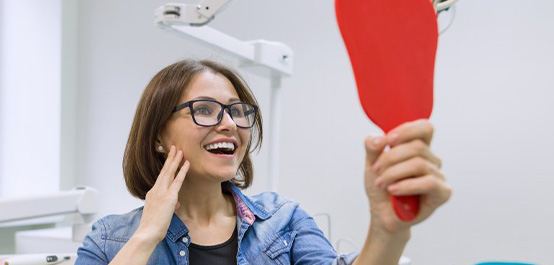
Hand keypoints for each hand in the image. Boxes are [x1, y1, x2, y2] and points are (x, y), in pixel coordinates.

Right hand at [134, 145, 189, 243]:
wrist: (147, 232)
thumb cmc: (152, 226)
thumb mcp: (160, 213)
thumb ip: (168, 205)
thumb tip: (176, 203)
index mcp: (152, 193)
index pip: (161, 177)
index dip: (166, 166)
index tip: (169, 158)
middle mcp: (155, 190)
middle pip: (164, 171)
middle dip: (170, 158)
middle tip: (174, 148)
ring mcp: (161, 192)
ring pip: (169, 172)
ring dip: (175, 160)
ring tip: (180, 151)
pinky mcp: (169, 197)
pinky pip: (177, 181)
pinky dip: (182, 171)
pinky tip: (187, 163)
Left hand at [364, 119, 451, 233]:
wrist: (382, 214)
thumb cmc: (381, 188)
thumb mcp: (372, 165)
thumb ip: (372, 149)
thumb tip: (377, 139)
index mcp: (418, 148)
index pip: (425, 128)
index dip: (407, 130)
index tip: (388, 140)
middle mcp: (431, 160)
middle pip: (417, 146)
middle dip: (390, 158)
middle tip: (376, 170)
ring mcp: (438, 176)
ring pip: (419, 164)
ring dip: (394, 173)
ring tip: (381, 183)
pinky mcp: (442, 193)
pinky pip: (428, 182)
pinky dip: (406, 185)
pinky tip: (393, 190)